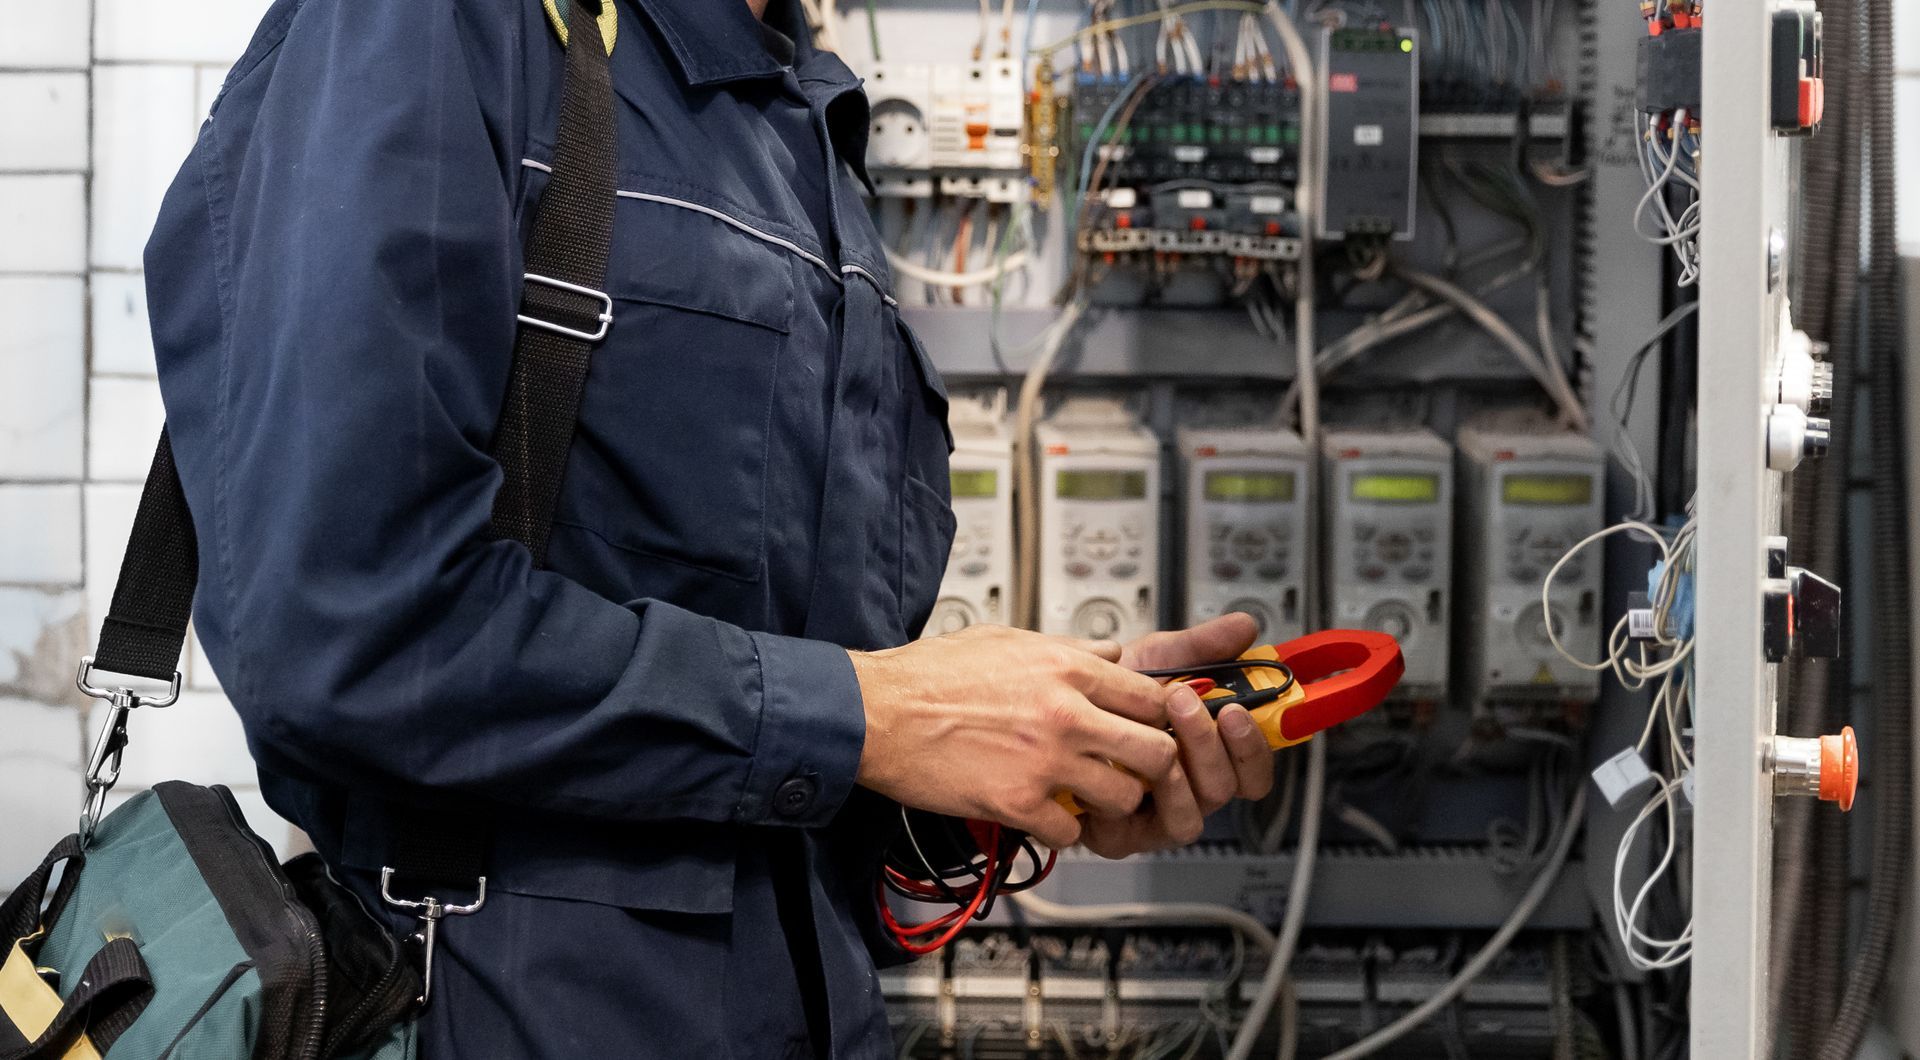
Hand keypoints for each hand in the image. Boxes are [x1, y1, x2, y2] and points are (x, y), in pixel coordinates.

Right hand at [851, 624, 1177, 848]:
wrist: (876, 711)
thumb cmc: (930, 674)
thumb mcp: (1006, 640)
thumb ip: (1066, 648)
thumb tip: (1110, 651)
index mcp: (1066, 668)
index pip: (1151, 696)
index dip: (1160, 717)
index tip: (1152, 729)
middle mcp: (1064, 713)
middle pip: (1155, 751)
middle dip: (1152, 766)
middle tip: (1134, 771)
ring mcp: (1044, 761)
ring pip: (1123, 796)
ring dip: (1111, 802)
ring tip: (1091, 797)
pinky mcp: (1016, 802)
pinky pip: (1070, 832)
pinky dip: (1063, 830)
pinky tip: (1047, 816)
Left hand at [1079, 613, 1278, 857]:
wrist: (1042, 707)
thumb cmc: (1100, 695)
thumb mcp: (1154, 661)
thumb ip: (1200, 647)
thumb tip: (1246, 625)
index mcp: (1205, 756)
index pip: (1252, 771)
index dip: (1254, 746)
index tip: (1237, 709)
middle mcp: (1186, 791)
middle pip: (1226, 790)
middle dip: (1210, 743)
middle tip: (1185, 699)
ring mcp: (1154, 817)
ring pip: (1192, 815)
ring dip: (1177, 765)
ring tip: (1158, 719)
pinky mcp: (1120, 837)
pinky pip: (1141, 829)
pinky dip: (1138, 792)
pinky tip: (1121, 758)